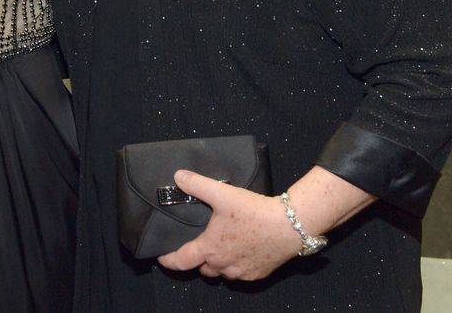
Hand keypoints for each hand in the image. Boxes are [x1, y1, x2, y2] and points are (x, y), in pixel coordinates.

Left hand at [156, 170, 302, 280]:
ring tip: (217, 248)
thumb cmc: (253, 211)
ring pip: (221, 273)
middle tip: (195, 246)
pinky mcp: (258, 274)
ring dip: (216, 264)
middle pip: (202, 269)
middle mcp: (223, 265)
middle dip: (196, 260)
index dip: (168, 260)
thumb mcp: (222, 193)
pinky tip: (239, 252)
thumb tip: (178, 176)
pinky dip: (235, 266)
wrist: (290, 226)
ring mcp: (241, 272)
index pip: (181, 261)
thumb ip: (197, 184)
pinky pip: (240, 275)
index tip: (161, 258)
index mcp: (210, 248)